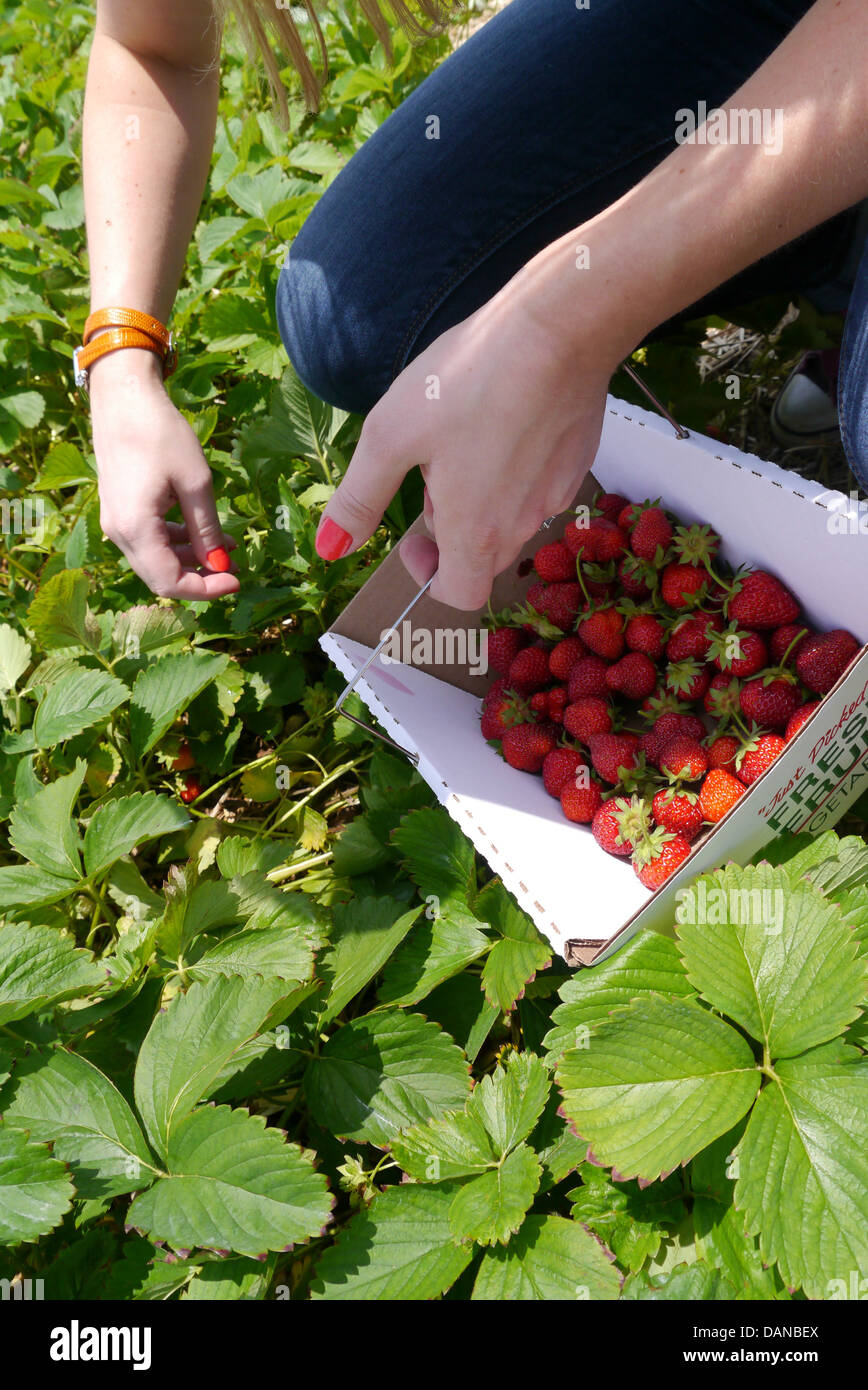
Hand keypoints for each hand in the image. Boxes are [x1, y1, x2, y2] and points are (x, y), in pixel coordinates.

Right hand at [90, 353, 239, 599]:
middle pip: (160, 576)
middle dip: (199, 577)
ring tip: (227, 546)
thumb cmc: (161, 433)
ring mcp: (116, 521)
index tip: (236, 581)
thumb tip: (220, 565)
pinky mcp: (120, 509)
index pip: (169, 583)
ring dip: (191, 559)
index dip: (205, 590)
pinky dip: (176, 542)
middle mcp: (118, 532)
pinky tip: (203, 531)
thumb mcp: (196, 482)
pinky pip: (148, 540)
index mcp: (135, 528)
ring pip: (155, 559)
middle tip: (235, 568)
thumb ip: (206, 529)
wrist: (123, 397)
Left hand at [314, 285, 620, 609]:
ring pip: (512, 518)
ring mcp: (557, 493)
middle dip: (451, 528)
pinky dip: (515, 468)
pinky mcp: (578, 459)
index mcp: (476, 533)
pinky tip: (502, 416)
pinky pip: (539, 484)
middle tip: (434, 467)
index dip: (430, 575)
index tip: (414, 535)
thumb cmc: (470, 380)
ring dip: (483, 497)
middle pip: (483, 557)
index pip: (460, 594)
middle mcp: (523, 525)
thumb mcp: (391, 436)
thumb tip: (330, 548)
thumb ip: (360, 499)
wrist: (558, 329)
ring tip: (466, 434)